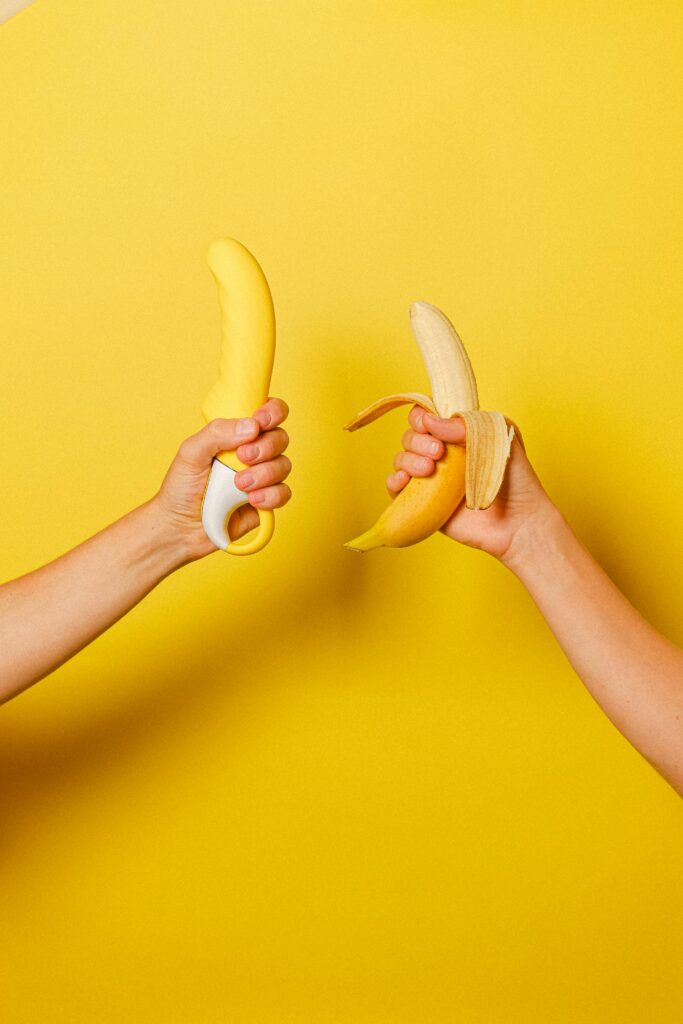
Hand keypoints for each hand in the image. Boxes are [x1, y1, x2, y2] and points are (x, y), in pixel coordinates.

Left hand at [154, 397, 290, 561]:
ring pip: (283, 465)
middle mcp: (254, 453)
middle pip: (280, 438)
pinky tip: (251, 501)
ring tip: (239, 485)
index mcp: (237, 435)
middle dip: (265, 447)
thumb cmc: (181, 488)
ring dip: (264, 474)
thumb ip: (217, 433)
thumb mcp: (190, 453)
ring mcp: (262, 478)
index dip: (272, 412)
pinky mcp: (267, 502)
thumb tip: (251, 426)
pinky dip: (271, 496)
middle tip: (243, 457)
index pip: (267, 412)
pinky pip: (284, 493)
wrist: (180, 528)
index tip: (260, 421)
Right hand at [386, 406, 556, 564]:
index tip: (428, 424)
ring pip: (401, 459)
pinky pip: (396, 490)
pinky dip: (393, 481)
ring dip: (407, 459)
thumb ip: (466, 424)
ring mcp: (431, 480)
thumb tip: (430, 423)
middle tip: (439, 453)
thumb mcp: (499, 437)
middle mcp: (442, 455)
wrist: (519, 522)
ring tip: (428, 470)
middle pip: (411, 436)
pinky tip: (404, 481)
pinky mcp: (423, 504)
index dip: (421, 416)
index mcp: (458, 435)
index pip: (427, 417)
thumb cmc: (517, 478)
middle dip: (418, 440)